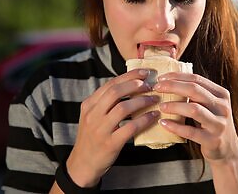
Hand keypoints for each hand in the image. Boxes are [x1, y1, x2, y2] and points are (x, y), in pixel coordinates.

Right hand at [66, 69, 159, 186]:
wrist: (82, 164)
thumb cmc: (93, 137)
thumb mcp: (93, 116)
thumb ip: (106, 102)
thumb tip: (131, 85)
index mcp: (89, 105)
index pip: (110, 84)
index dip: (128, 76)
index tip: (144, 72)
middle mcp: (92, 115)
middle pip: (115, 92)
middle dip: (135, 85)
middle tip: (150, 85)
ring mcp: (100, 129)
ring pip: (123, 108)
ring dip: (142, 101)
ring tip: (154, 100)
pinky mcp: (110, 143)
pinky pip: (130, 127)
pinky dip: (144, 120)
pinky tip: (153, 116)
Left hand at [154, 72, 237, 164]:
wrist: (228, 150)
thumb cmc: (213, 124)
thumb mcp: (210, 105)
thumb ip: (197, 94)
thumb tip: (170, 81)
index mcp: (221, 94)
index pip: (197, 79)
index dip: (177, 76)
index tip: (161, 78)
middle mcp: (222, 107)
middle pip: (194, 90)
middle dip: (173, 86)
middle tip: (157, 88)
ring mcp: (219, 124)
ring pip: (194, 109)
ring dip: (174, 106)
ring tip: (161, 106)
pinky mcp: (212, 140)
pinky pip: (190, 131)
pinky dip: (175, 126)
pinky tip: (164, 123)